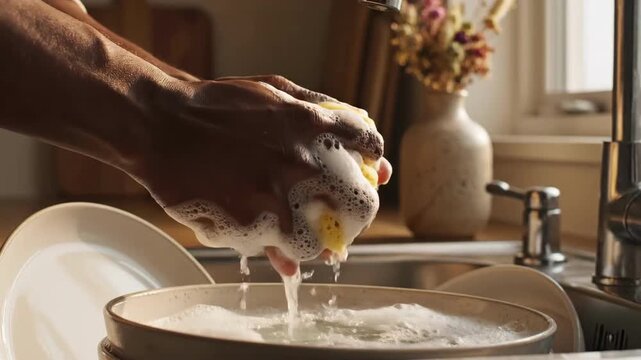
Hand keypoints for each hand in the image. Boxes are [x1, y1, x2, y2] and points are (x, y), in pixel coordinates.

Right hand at [132, 76, 390, 272]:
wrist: (163, 125)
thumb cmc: (218, 105)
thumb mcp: (274, 88)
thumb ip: (319, 106)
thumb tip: (360, 129)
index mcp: (311, 123)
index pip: (368, 144)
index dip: (373, 162)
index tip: (370, 175)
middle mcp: (301, 160)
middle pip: (355, 199)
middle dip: (357, 212)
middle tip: (348, 218)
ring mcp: (277, 193)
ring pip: (323, 233)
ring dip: (326, 242)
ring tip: (323, 247)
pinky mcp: (251, 221)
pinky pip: (284, 248)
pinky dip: (290, 257)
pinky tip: (290, 261)